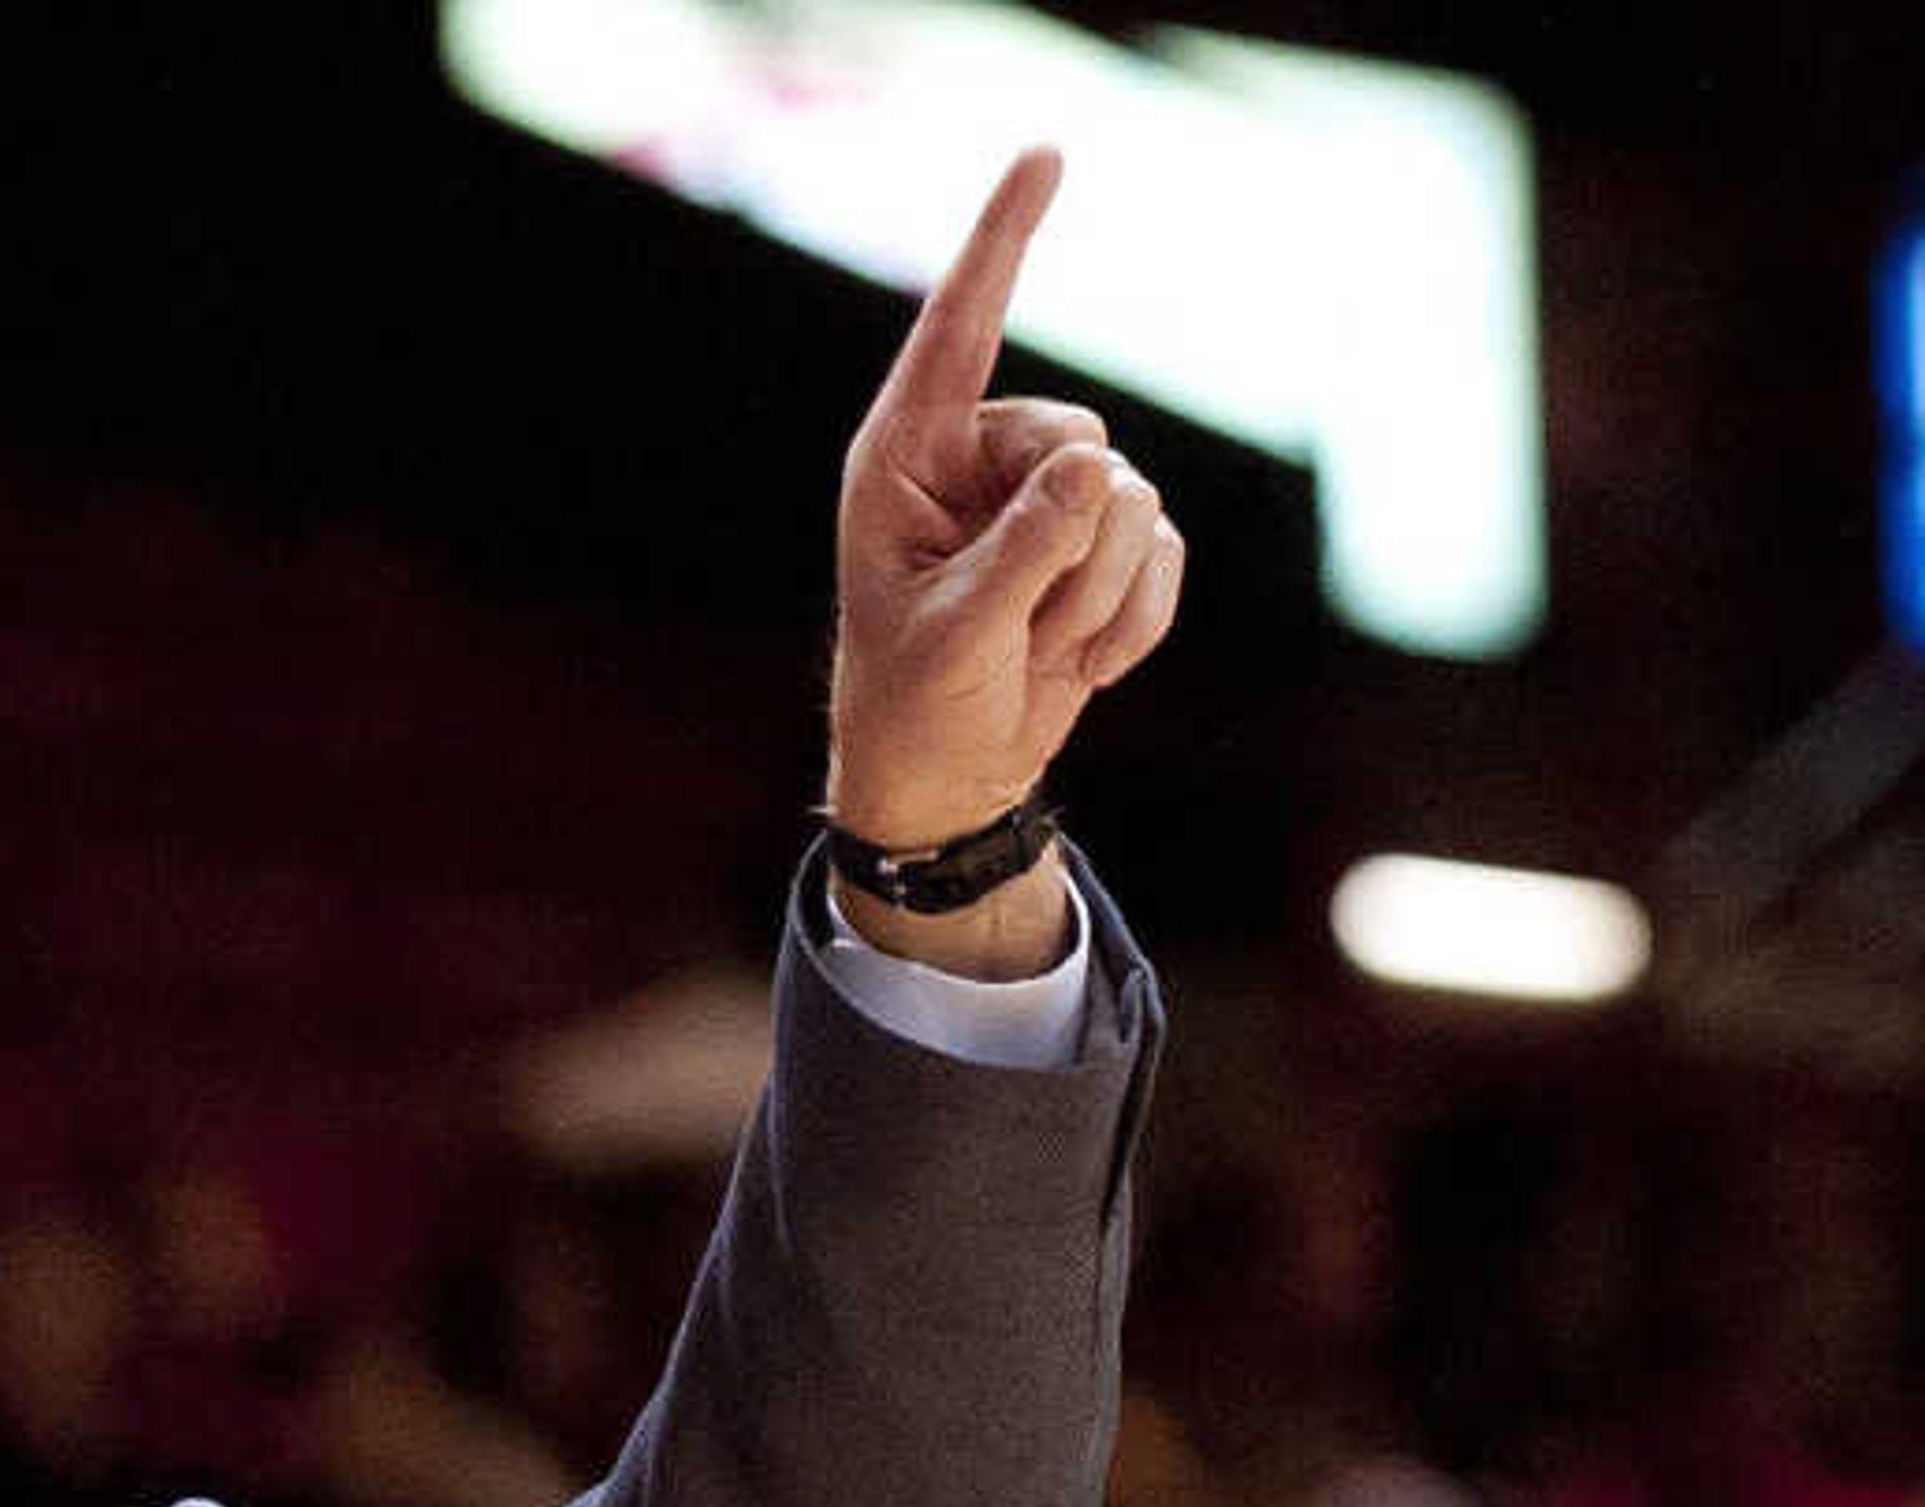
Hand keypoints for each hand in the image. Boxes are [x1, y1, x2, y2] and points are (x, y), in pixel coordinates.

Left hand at [827, 149, 1184, 956]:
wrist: (951, 785)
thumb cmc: (917, 704)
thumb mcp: (956, 634)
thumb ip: (1023, 548)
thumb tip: (1100, 470)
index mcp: (909, 459)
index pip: (962, 327)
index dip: (1005, 241)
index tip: (1046, 154)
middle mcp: (980, 462)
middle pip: (1084, 441)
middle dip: (1070, 548)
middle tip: (1016, 626)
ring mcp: (1046, 501)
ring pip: (1134, 504)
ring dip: (1098, 598)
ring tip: (1040, 651)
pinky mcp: (1102, 547)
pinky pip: (1165, 552)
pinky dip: (1136, 619)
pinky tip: (1083, 665)